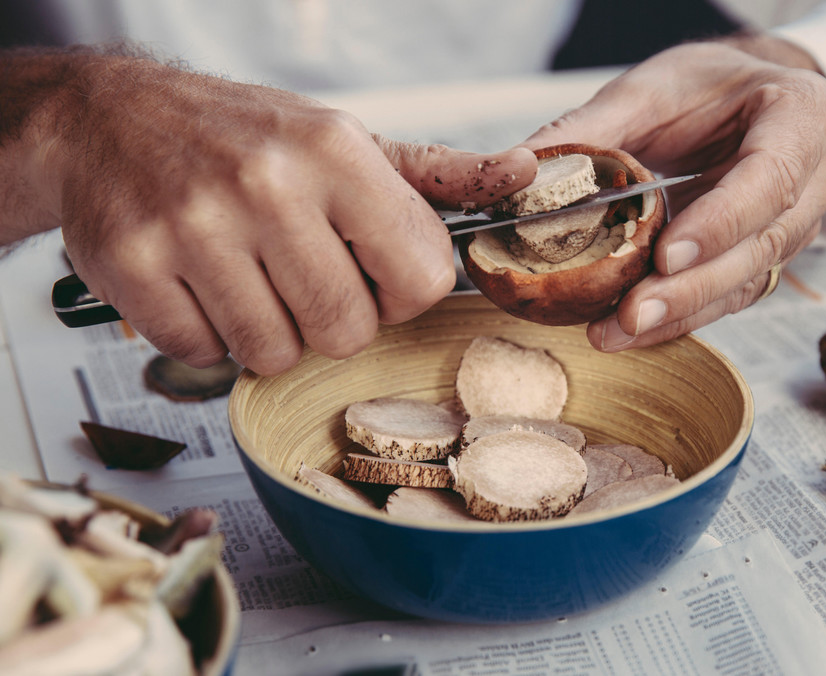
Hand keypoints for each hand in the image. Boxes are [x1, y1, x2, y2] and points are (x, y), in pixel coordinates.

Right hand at [41, 56, 535, 374]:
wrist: (107, 117)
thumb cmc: (241, 136)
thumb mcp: (348, 141)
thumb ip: (440, 174)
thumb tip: (526, 172)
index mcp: (337, 154)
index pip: (421, 278)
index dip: (401, 295)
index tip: (373, 277)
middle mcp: (268, 185)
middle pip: (346, 330)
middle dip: (330, 321)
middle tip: (299, 278)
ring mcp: (195, 226)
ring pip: (274, 353)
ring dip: (266, 332)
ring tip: (247, 277)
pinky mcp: (135, 265)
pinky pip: (204, 354)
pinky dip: (205, 335)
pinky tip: (198, 284)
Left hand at [523, 37, 825, 350]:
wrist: (749, 99)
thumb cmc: (711, 85)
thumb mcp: (657, 85)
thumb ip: (601, 125)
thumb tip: (529, 170)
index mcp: (805, 116)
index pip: (769, 178)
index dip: (720, 222)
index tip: (666, 254)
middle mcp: (817, 179)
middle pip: (760, 245)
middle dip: (692, 288)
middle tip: (631, 315)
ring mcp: (799, 226)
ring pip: (745, 282)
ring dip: (680, 315)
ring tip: (614, 333)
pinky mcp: (767, 259)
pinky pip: (727, 296)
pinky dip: (678, 318)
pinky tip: (627, 333)